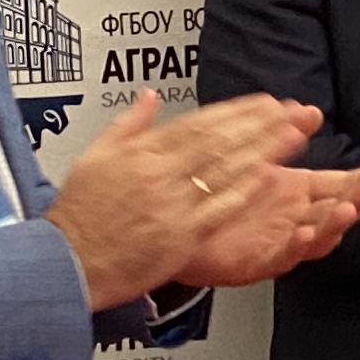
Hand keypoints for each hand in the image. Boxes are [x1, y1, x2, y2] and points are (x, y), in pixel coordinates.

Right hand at [47, 94, 359, 306]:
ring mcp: (171, 206)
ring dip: (264, 152)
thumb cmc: (78, 215)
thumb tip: (148, 96)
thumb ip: (127, 124)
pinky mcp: (178, 238)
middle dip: (261, 125)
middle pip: (220, 142)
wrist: (66, 262)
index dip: (237, 111)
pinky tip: (269, 180)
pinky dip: (244, 194)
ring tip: (294, 137)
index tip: (264, 102)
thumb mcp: (94, 157)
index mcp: (141, 152)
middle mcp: (159, 174)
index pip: (199, 123)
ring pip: (225, 171)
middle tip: (293, 113)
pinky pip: (217, 211)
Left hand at [173, 145, 359, 287]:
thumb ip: (283, 131)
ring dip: (336, 223)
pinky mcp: (260, 261)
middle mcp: (295, 216)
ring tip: (347, 208)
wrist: (179, 222)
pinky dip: (297, 245)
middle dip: (359, 199)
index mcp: (298, 192)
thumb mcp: (254, 153)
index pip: (340, 184)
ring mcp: (281, 240)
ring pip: (320, 236)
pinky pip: (284, 256)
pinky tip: (304, 233)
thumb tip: (310, 111)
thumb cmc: (217, 191)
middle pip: (339, 210)